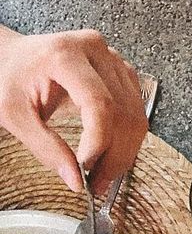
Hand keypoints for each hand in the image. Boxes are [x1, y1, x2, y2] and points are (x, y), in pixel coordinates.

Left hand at [0, 26, 146, 194]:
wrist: (12, 57)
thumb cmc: (9, 76)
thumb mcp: (14, 114)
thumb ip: (45, 147)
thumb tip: (75, 179)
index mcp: (65, 55)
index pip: (99, 104)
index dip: (99, 142)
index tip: (87, 168)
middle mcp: (95, 52)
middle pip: (123, 112)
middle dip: (114, 155)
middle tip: (98, 181)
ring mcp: (112, 59)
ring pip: (136, 115)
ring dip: (125, 151)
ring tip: (104, 171)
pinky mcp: (122, 71)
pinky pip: (137, 110)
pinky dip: (128, 138)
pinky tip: (112, 151)